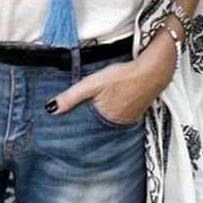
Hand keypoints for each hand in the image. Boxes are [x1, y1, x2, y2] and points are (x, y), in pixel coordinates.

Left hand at [46, 27, 177, 121]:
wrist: (152, 71)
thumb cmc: (122, 76)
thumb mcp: (92, 83)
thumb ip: (71, 97)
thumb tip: (50, 109)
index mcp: (105, 120)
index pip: (84, 130)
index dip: (74, 128)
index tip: (62, 131)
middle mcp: (117, 124)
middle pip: (96, 127)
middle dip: (85, 126)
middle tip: (72, 123)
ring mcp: (129, 120)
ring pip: (108, 122)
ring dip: (99, 120)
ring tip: (88, 115)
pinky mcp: (136, 113)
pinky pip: (119, 117)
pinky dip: (112, 114)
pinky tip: (108, 107)